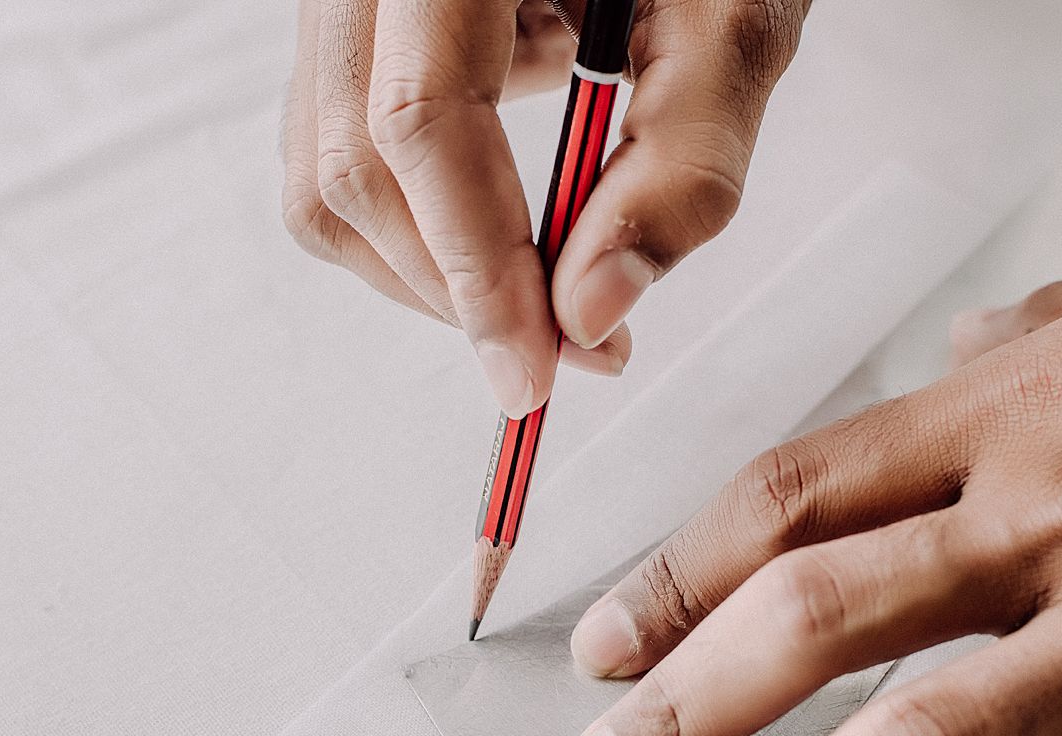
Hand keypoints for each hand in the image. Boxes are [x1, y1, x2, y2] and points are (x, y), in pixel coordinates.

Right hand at [281, 0, 807, 415]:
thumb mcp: (734, 18)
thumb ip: (683, 161)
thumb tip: (590, 314)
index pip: (417, 121)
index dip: (473, 268)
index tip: (537, 372)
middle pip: (351, 164)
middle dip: (453, 290)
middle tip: (559, 355)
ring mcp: (346, 2)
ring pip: (326, 173)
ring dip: (430, 267)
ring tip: (541, 277)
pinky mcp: (357, 35)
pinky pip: (341, 149)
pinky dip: (424, 215)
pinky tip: (508, 203)